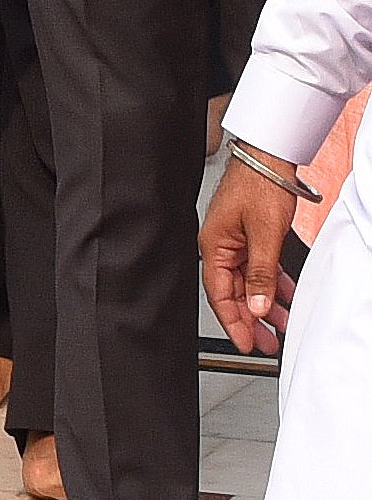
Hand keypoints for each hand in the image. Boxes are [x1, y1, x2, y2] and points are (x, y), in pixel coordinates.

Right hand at [199, 150, 296, 355]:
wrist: (269, 157)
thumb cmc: (259, 184)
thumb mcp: (265, 235)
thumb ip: (261, 274)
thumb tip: (257, 307)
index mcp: (214, 245)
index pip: (220, 295)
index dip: (233, 322)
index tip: (246, 342)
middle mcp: (220, 245)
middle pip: (234, 292)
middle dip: (251, 319)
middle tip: (267, 341)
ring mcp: (234, 240)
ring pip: (248, 282)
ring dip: (264, 303)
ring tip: (280, 322)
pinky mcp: (248, 235)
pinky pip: (257, 268)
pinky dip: (271, 283)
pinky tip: (284, 294)